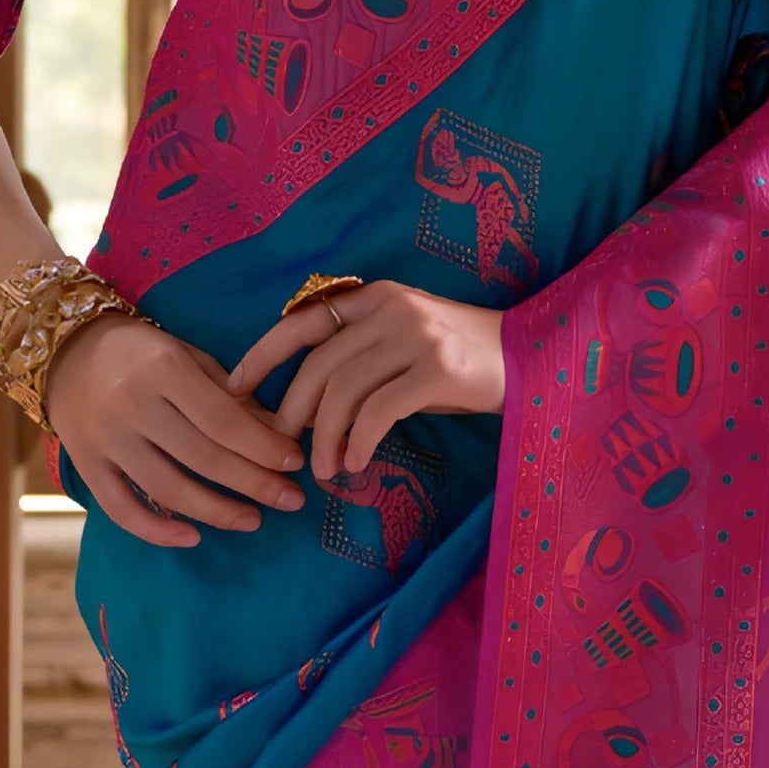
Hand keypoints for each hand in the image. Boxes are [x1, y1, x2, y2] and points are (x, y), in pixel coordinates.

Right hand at [46, 312, 306, 551]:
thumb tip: (277, 431)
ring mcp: (106, 440)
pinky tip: (192, 537)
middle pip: (204, 458)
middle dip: (254, 483)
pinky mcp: (85, 465)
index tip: (294, 463)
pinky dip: (157, 530)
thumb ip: (228, 392)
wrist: (65, 349)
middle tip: (291, 500)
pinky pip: (122, 509)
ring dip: (217, 512)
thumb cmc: (138, 349)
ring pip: (169, 489)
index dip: (263, 446)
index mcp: (164, 369)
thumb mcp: (186, 353)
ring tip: (252, 520)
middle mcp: (133, 405)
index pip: (224, 420)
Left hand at [224, 282, 507, 486]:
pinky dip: (360, 442)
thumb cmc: (463, 359)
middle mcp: (392, 309)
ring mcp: (416, 337)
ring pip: (344, 392)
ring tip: (325, 470)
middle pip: (318, 365)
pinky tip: (358, 462)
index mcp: (377, 297)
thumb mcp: (406, 344)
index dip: (262, 356)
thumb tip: (306, 409)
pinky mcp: (439, 370)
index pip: (302, 323)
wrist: (534, 357)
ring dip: (326, 439)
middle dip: (290, 413)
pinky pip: (380, 412)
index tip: (234, 389)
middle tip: (283, 451)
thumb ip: (360, 359)